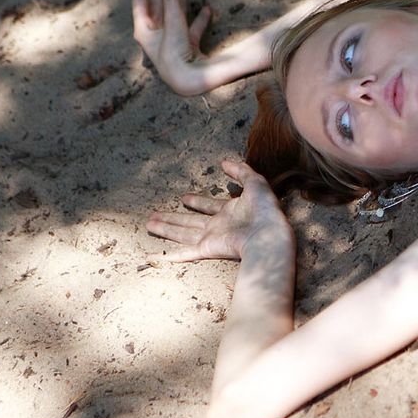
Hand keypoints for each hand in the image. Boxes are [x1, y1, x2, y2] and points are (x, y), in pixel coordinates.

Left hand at [127, 0, 213, 95]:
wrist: (191, 84)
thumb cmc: (176, 54)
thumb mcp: (173, 21)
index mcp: (144, 31)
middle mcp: (155, 37)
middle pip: (154, 7)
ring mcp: (172, 44)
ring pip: (173, 17)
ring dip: (176, 3)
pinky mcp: (188, 50)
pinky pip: (192, 30)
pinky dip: (199, 18)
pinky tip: (208, 9)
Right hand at [147, 160, 291, 262]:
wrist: (268, 233)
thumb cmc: (265, 209)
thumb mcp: (255, 182)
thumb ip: (241, 171)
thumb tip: (224, 161)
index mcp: (229, 211)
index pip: (208, 205)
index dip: (197, 201)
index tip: (184, 198)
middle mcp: (217, 226)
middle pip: (189, 221)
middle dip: (173, 217)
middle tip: (155, 214)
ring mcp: (211, 238)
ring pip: (182, 234)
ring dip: (166, 229)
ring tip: (149, 225)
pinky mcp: (207, 249)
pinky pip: (184, 253)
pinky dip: (168, 256)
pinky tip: (153, 256)